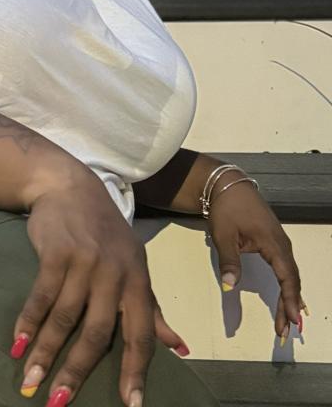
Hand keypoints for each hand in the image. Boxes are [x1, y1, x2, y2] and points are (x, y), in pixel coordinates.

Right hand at [11, 182, 184, 406]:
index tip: (130, 406)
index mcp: (138, 281)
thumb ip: (152, 307)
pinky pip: (41, 295)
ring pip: (65, 318)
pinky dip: (28, 321)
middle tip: (58, 402)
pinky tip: (17, 344)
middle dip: (77, 371)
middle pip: (96, 332)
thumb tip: (180, 348)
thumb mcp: (134, 264)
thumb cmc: (104, 231)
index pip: (141, 334)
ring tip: (31, 380)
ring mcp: (85, 262)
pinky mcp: (56, 252)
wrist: (70, 186)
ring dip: (45, 352)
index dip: (136, 371)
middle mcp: (115, 274)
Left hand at [208, 177, 304, 341]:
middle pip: (291, 280)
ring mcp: (280, 243)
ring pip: (289, 275)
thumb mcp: (223, 235)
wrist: (227, 185)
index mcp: (273, 243)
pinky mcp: (274, 242)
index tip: (292, 320)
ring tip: (286, 321)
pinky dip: (287, 285)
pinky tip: (288, 299)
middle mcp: (282, 245)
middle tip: (285, 331)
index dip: (290, 299)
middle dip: (290, 306)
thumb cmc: (226, 208)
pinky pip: (285, 268)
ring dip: (289, 298)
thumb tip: (229, 285)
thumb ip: (229, 260)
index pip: (287, 277)